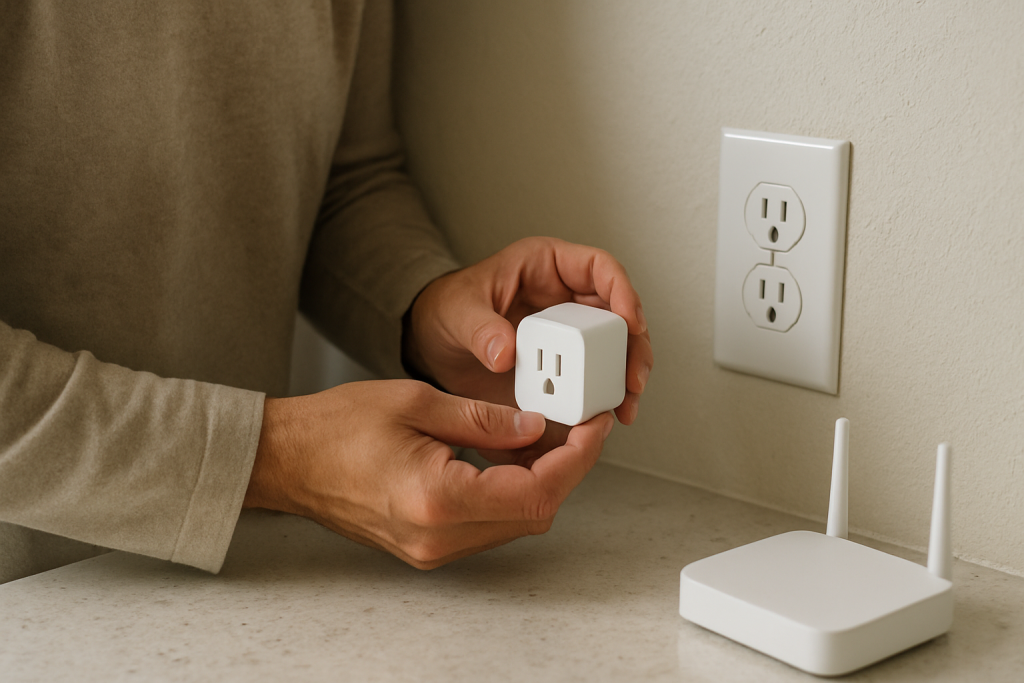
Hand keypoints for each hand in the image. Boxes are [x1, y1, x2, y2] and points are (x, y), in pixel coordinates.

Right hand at [243, 380, 613, 568]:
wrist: (288, 460)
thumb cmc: (335, 428)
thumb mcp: (418, 402)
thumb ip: (485, 419)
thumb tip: (535, 427)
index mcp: (438, 499)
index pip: (537, 491)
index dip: (576, 459)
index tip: (592, 428)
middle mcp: (438, 536)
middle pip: (534, 514)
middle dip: (566, 470)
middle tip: (577, 428)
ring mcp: (431, 548)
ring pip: (515, 523)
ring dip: (541, 483)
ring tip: (549, 439)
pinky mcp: (427, 546)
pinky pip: (488, 526)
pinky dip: (511, 494)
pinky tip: (513, 461)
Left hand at [404, 237, 652, 426]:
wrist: (432, 344)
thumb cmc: (446, 310)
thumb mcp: (457, 312)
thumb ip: (480, 328)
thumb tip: (505, 351)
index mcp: (546, 267)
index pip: (599, 268)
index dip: (622, 291)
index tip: (629, 321)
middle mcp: (565, 299)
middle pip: (617, 314)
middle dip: (633, 347)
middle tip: (633, 378)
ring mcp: (567, 333)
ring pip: (612, 348)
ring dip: (623, 376)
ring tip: (624, 405)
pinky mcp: (561, 365)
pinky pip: (590, 377)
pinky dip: (600, 396)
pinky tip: (604, 415)